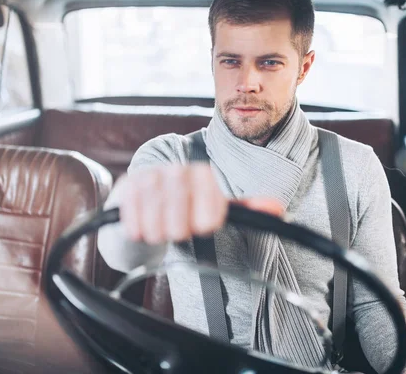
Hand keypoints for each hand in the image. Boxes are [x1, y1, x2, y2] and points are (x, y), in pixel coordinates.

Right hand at [117, 163, 283, 243]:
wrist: (143, 216)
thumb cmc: (183, 216)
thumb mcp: (213, 212)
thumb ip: (243, 210)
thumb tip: (279, 208)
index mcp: (200, 175)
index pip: (208, 192)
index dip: (206, 215)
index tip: (203, 228)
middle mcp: (174, 171)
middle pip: (179, 199)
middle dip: (179, 225)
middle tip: (178, 234)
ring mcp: (148, 177)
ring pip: (154, 206)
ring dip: (157, 229)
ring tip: (160, 233)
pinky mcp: (125, 188)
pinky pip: (130, 210)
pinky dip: (137, 227)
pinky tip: (140, 230)